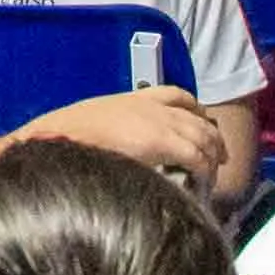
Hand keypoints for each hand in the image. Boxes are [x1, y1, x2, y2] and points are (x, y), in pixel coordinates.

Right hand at [34, 86, 229, 187]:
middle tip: (218, 154)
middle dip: (212, 136)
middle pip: (196, 118)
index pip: (176, 95)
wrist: (56, 138)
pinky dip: (204, 167)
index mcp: (133, 97)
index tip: (203, 120)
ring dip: (212, 154)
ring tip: (214, 170)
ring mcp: (157, 122)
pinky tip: (204, 179)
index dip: (195, 108)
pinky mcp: (161, 142)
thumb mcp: (93, 121)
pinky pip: (196, 155)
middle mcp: (150, 106)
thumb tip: (119, 147)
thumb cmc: (65, 135)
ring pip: (202, 136)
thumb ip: (113, 128)